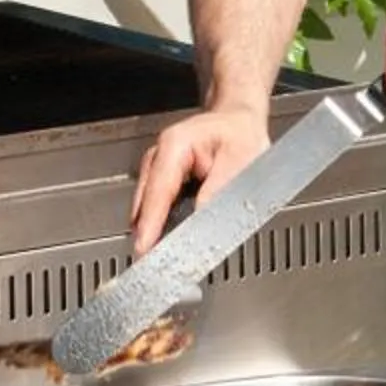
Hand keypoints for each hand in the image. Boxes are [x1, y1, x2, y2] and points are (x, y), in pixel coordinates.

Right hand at [129, 106, 270, 256]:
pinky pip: (156, 208)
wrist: (238, 120)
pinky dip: (162, 224)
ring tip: (166, 255)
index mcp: (175, 146)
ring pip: (147, 209)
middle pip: (146, 204)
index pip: (157, 192)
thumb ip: (219, 191)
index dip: (150, 224)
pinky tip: (173, 239)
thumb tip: (202, 220)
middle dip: (149, 234)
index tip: (145, 248)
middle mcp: (159, 157)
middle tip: (157, 265)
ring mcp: (156, 169)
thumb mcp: (240, 160)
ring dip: (155, 231)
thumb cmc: (240, 134)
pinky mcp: (161, 181)